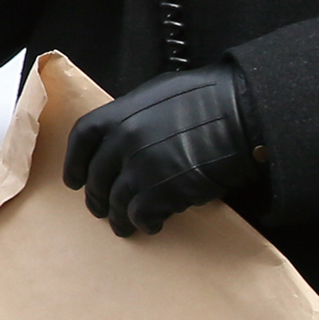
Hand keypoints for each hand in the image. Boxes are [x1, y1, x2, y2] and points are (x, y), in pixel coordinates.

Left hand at [63, 62, 260, 235]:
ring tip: (124, 225)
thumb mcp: (161, 94)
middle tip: (100, 209)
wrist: (243, 116)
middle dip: (97, 198)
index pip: (82, 140)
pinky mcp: (161, 192)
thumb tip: (128, 132)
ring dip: (118, 217)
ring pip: (116, 201)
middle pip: (97, 177)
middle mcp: (122, 141)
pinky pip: (141, 215)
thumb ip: (136, 114)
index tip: (74, 181)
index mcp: (119, 113)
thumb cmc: (210, 99)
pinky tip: (151, 225)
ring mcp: (140, 168)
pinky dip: (144, 223)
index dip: (75, 163)